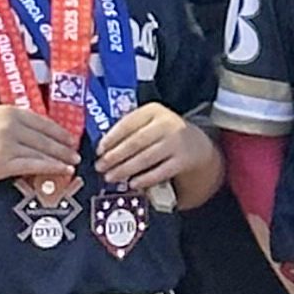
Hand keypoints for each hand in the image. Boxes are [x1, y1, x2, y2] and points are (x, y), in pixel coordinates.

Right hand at [0, 104, 80, 186]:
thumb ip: (15, 121)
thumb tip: (41, 130)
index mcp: (10, 112)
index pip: (43, 121)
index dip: (60, 131)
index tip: (71, 137)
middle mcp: (11, 126)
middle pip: (46, 138)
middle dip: (65, 146)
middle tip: (77, 152)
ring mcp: (8, 145)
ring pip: (42, 152)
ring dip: (61, 158)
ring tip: (73, 162)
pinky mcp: (4, 164)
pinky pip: (34, 165)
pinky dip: (52, 168)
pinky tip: (62, 170)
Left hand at [93, 103, 209, 192]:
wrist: (195, 143)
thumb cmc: (161, 133)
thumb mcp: (148, 122)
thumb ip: (128, 130)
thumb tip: (103, 149)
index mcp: (153, 111)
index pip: (128, 123)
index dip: (111, 138)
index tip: (99, 150)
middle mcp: (166, 124)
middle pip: (136, 142)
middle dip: (115, 156)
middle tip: (101, 167)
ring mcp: (176, 142)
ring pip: (146, 158)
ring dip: (125, 169)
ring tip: (111, 176)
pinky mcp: (183, 160)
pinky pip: (160, 171)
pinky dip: (145, 179)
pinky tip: (133, 183)